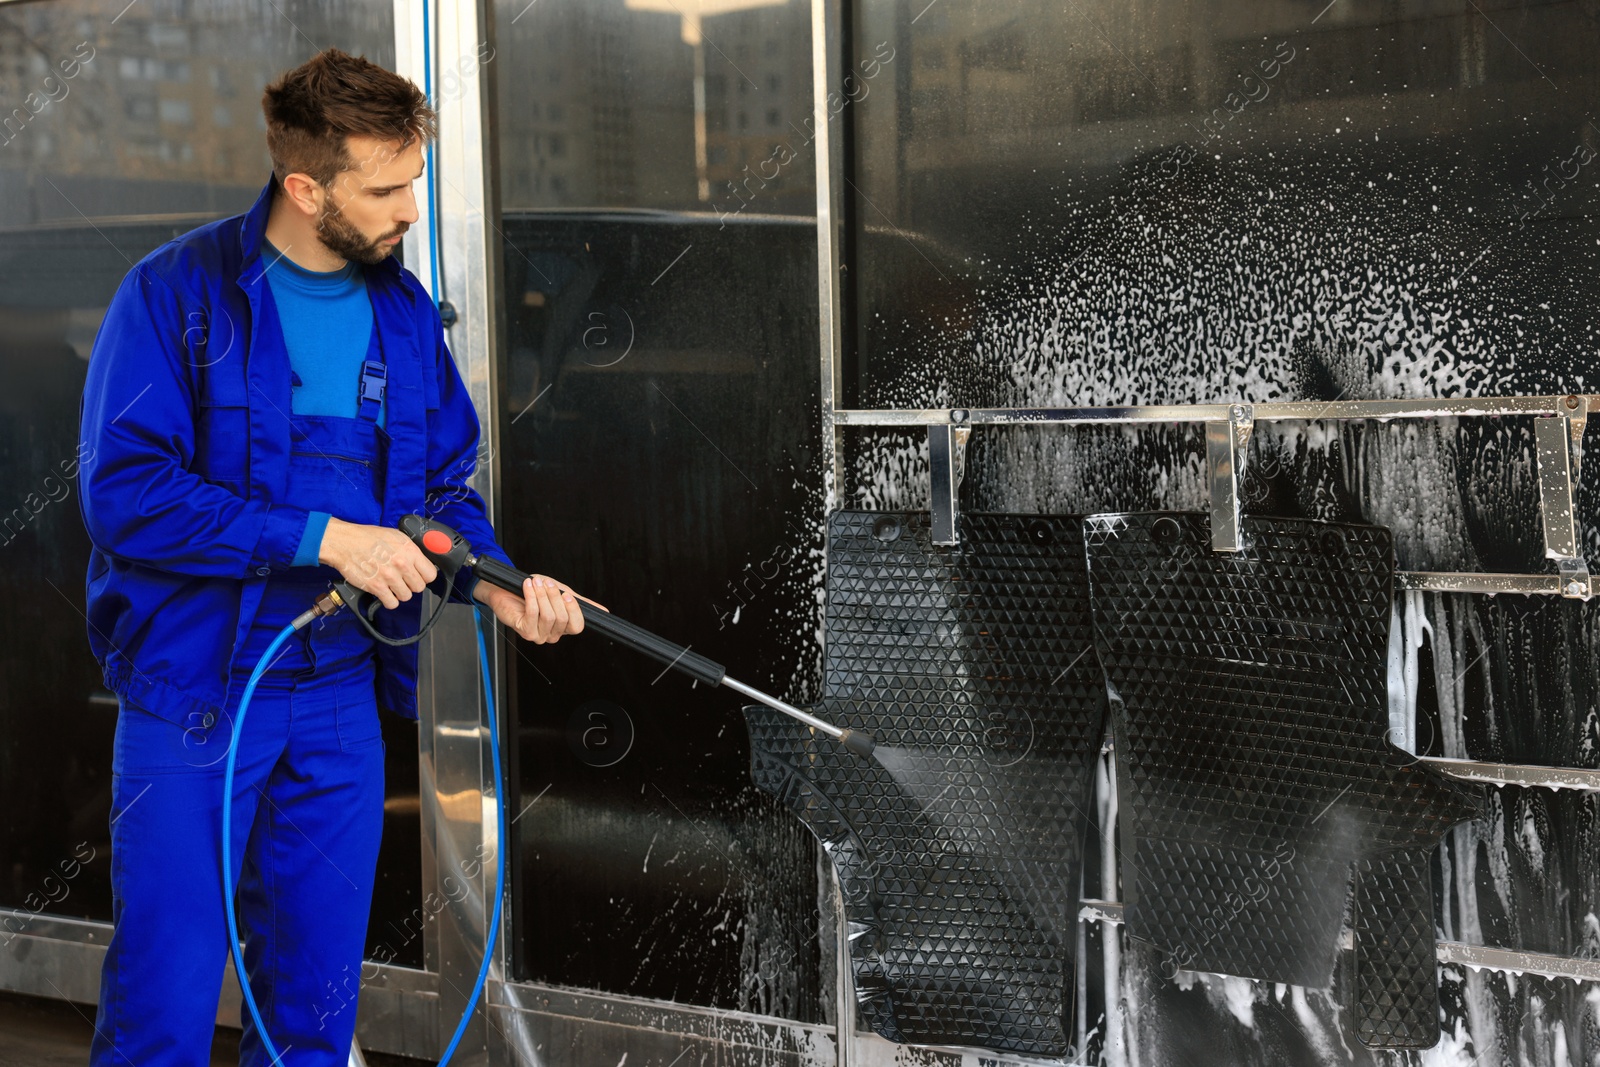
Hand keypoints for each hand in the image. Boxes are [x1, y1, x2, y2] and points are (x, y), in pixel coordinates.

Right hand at [318, 516, 438, 609]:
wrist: (344, 542)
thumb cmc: (367, 537)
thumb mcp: (395, 536)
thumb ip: (410, 550)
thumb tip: (422, 561)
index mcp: (409, 550)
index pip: (431, 574)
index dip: (425, 576)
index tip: (419, 576)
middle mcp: (402, 564)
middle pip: (419, 587)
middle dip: (412, 585)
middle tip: (403, 580)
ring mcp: (389, 577)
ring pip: (406, 596)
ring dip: (400, 593)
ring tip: (392, 585)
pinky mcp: (376, 587)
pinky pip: (392, 603)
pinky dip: (389, 601)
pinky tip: (385, 593)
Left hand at [474, 573, 607, 643]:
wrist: (506, 590)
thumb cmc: (534, 593)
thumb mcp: (561, 594)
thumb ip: (580, 602)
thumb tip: (604, 611)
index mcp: (563, 627)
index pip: (577, 626)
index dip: (574, 610)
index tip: (567, 594)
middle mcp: (552, 634)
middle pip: (562, 619)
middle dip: (554, 597)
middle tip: (547, 583)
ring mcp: (538, 635)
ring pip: (548, 616)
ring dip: (541, 595)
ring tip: (535, 582)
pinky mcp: (524, 631)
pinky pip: (533, 614)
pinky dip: (531, 596)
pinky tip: (528, 586)